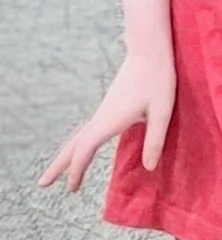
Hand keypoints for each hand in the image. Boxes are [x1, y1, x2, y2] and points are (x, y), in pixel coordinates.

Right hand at [41, 49, 175, 192]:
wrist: (149, 50)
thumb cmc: (158, 79)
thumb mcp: (162, 110)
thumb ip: (155, 139)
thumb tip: (148, 168)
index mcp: (110, 120)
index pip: (86, 148)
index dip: (77, 169)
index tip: (71, 188)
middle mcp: (102, 117)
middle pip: (74, 144)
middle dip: (58, 165)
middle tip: (41, 185)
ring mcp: (104, 111)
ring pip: (79, 137)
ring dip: (66, 155)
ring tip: (56, 172)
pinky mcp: (109, 106)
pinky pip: (88, 131)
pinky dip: (79, 145)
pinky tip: (83, 150)